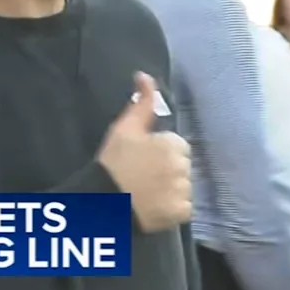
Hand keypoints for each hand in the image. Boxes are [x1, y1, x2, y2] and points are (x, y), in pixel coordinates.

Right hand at [98, 72, 191, 231]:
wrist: (106, 202)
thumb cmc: (114, 162)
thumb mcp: (124, 127)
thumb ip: (142, 102)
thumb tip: (145, 75)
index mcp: (173, 144)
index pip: (176, 145)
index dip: (159, 151)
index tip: (142, 158)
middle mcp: (183, 167)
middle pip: (182, 165)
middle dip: (168, 168)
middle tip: (144, 175)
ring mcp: (184, 192)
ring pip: (183, 186)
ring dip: (171, 188)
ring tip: (148, 191)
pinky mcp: (181, 213)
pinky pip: (183, 207)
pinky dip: (172, 208)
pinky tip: (155, 205)